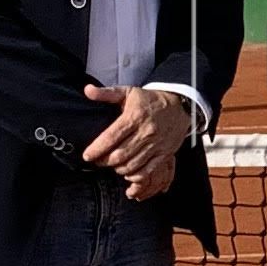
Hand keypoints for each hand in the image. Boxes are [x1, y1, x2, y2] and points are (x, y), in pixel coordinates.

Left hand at [83, 83, 192, 200]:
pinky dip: (135, 175)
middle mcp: (145, 132)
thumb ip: (106, 93)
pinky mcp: (165, 153)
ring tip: (112, 165)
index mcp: (134, 117)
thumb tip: (87, 90)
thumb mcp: (128, 92)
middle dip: (104, 161)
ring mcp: (156, 144)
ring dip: (118, 169)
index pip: (111, 137)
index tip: (87, 156)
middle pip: (120, 155)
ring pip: (132, 165)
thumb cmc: (150, 100)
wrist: (180, 105)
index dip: (97, 149)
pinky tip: (127, 172)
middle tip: (97, 161)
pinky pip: (147, 171)